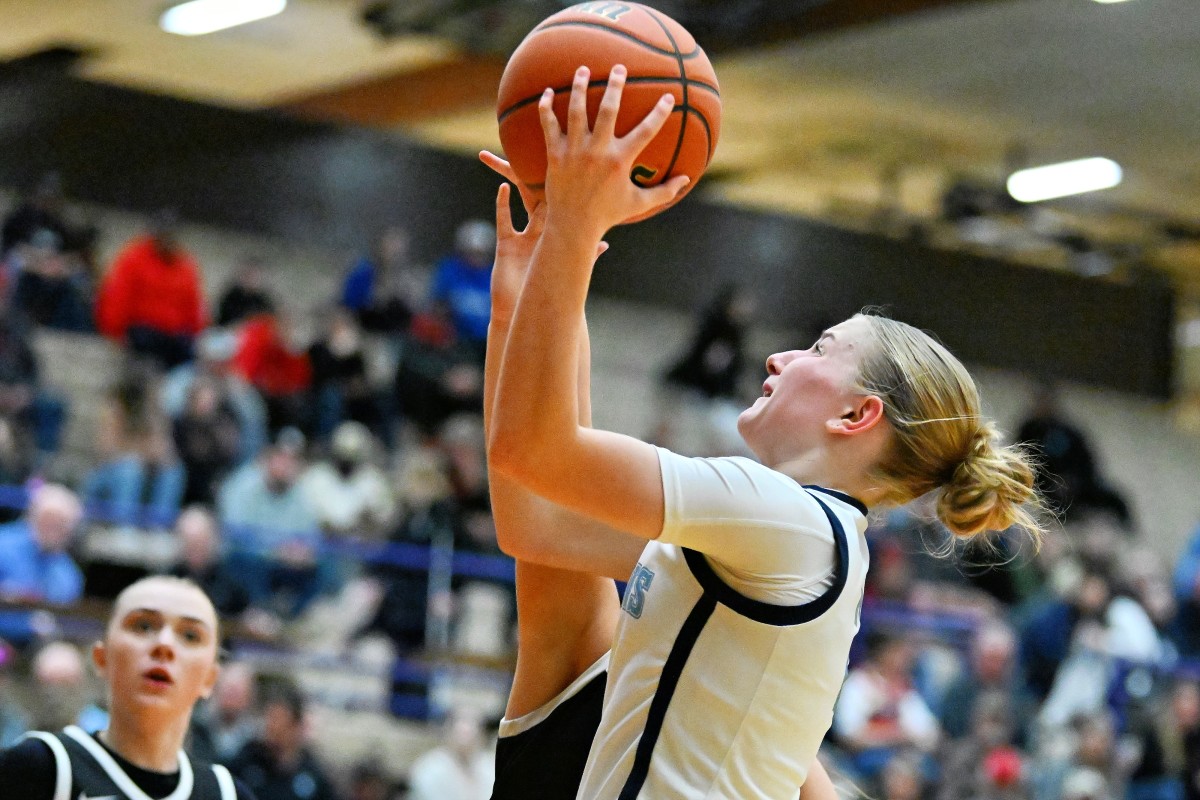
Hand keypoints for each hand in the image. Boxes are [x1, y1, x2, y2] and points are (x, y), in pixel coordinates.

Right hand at [483, 154, 608, 322]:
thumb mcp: (569, 270)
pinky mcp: (506, 244)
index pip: (562, 197)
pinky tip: (501, 187)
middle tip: (530, 140)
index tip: (567, 153)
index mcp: (558, 230)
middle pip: (537, 187)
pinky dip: (503, 204)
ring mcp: (523, 234)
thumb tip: (604, 244)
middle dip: (531, 165)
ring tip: (495, 157)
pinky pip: (504, 219)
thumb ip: (585, 255)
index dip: (563, 176)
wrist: (529, 308)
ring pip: (516, 197)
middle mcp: (541, 227)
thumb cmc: (553, 291)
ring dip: (507, 176)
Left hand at [539, 64, 688, 240]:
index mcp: (620, 161)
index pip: (646, 131)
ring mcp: (575, 151)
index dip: (659, 113)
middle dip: (615, 86)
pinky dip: (546, 108)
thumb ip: (663, 192)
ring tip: (583, 70)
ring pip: (576, 111)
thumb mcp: (638, 204)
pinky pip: (549, 125)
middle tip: (619, 68)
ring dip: (580, 87)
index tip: (668, 96)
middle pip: (608, 110)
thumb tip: (686, 180)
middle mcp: (598, 151)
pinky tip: (547, 92)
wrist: (573, 226)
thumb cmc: (608, 215)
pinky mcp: (556, 154)